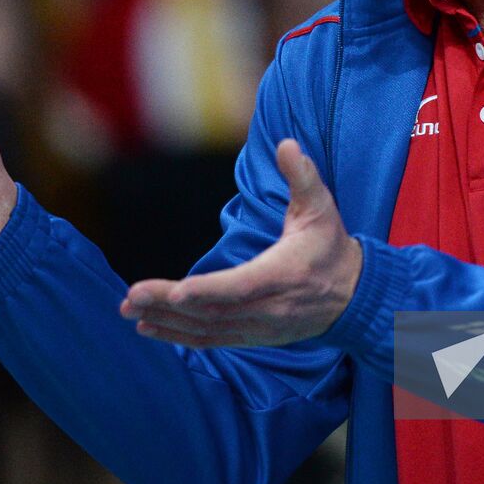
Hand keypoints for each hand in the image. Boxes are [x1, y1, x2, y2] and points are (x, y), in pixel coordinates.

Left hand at [120, 139, 361, 347]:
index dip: (209, 290)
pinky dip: (180, 336)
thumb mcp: (321, 206)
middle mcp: (269, 308)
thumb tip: (286, 143)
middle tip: (130, 298)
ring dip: (167, 322)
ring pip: (207, 330)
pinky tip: (151, 328)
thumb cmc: (330, 246)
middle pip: (213, 311)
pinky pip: (212, 340)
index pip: (242, 286)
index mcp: (284, 274)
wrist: (353, 295)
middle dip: (169, 305)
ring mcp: (260, 328)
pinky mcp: (253, 337)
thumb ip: (302, 175)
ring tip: (130, 311)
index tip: (177, 290)